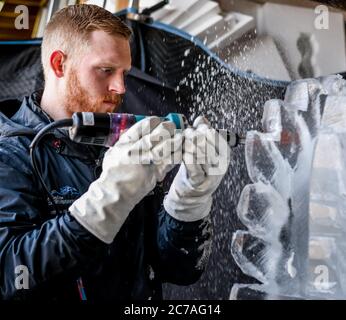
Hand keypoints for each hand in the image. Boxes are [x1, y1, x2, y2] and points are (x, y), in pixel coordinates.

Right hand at [69, 116, 181, 242]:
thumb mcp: (113, 153)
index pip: (145, 125)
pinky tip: (180, 152)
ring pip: (166, 146)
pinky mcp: (154, 173)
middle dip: (169, 128)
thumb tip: (136, 134)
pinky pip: (170, 162)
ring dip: (176, 141)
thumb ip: (125, 143)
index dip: (156, 121)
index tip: (161, 121)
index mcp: (125, 142)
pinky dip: (177, 155)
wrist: (113, 194)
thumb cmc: (112, 175)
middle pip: (158, 133)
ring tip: (180, 137)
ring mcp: (146, 162)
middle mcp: (136, 150)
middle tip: (173, 128)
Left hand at [164, 116, 229, 221]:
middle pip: (205, 142)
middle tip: (186, 136)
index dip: (202, 129)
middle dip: (192, 136)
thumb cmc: (198, 167)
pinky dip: (184, 156)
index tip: (194, 129)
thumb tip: (201, 119)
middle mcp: (221, 164)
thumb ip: (203, 131)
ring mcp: (211, 175)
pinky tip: (181, 155)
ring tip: (182, 144)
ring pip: (198, 152)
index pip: (215, 134)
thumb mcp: (204, 148)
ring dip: (186, 145)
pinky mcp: (198, 182)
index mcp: (225, 153)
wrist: (192, 193)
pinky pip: (191, 164)